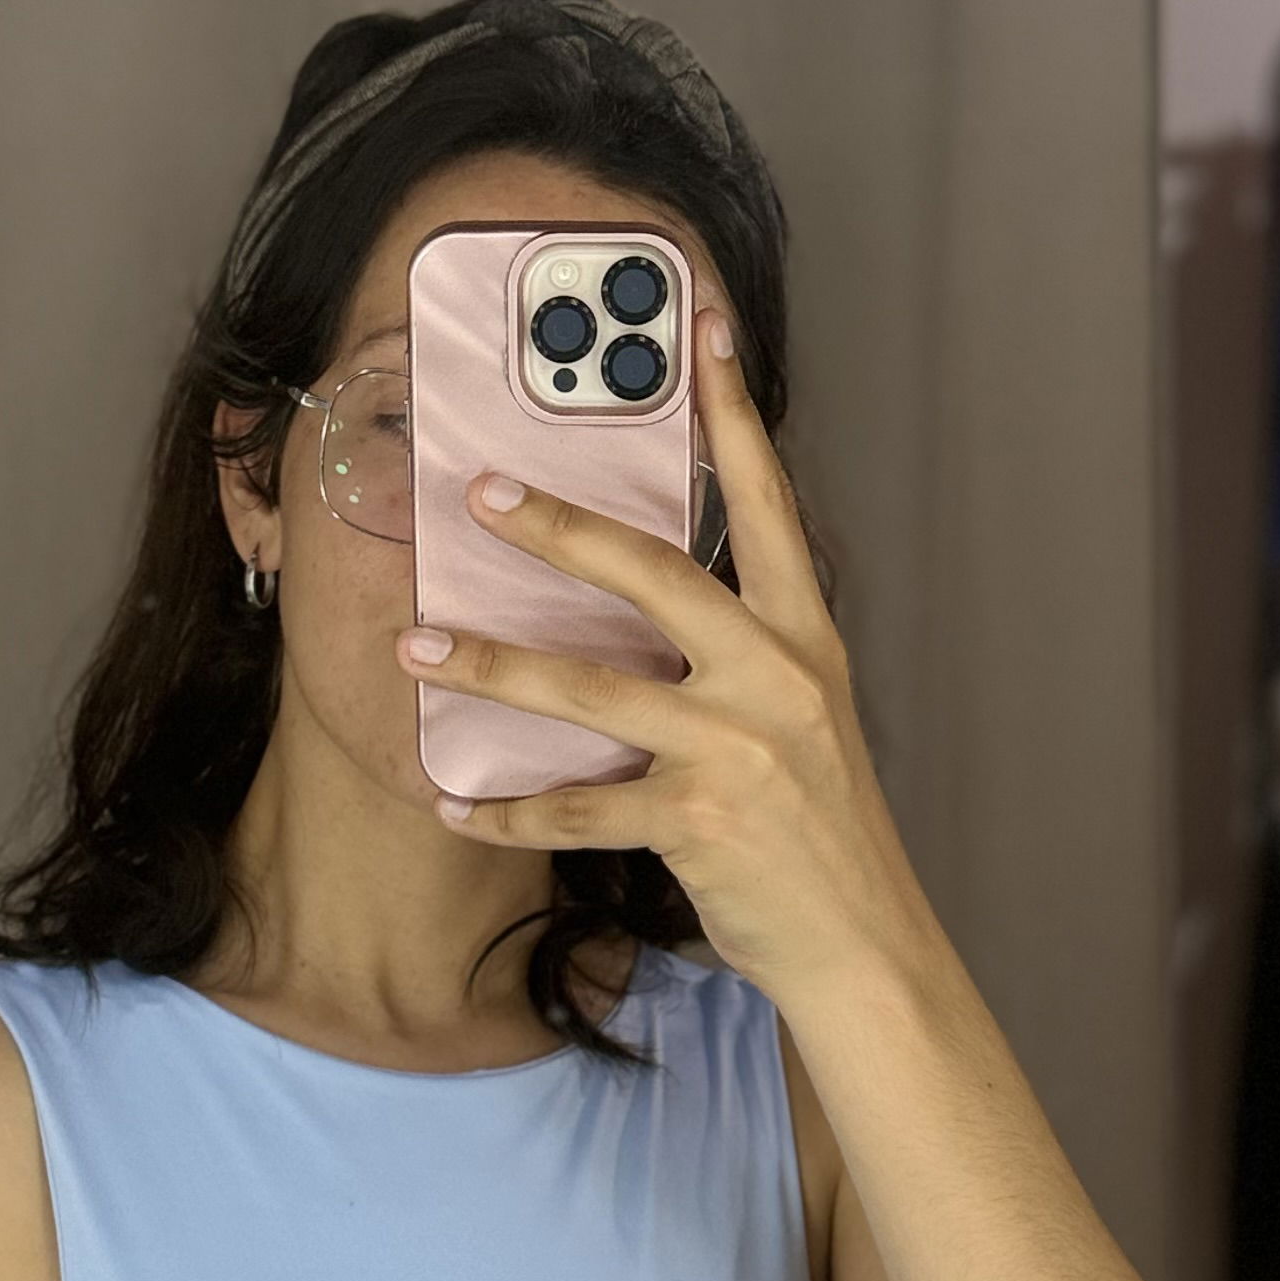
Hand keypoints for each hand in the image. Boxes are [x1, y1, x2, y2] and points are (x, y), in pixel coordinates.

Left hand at [397, 312, 942, 1014]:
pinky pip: (577, 809)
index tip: (704, 336)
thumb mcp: (803, 720)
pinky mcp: (700, 820)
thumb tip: (643, 616)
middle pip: (655, 573)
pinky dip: (505, 813)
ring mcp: (738, 747)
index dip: (734, 417)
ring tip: (416, 649)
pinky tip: (452, 805)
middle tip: (482, 492)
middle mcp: (776, 677)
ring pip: (589, 690)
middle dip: (558, 528)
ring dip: (491, 668)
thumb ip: (740, 657)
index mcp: (804, 639)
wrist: (863, 944)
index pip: (769, 505)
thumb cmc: (820, 832)